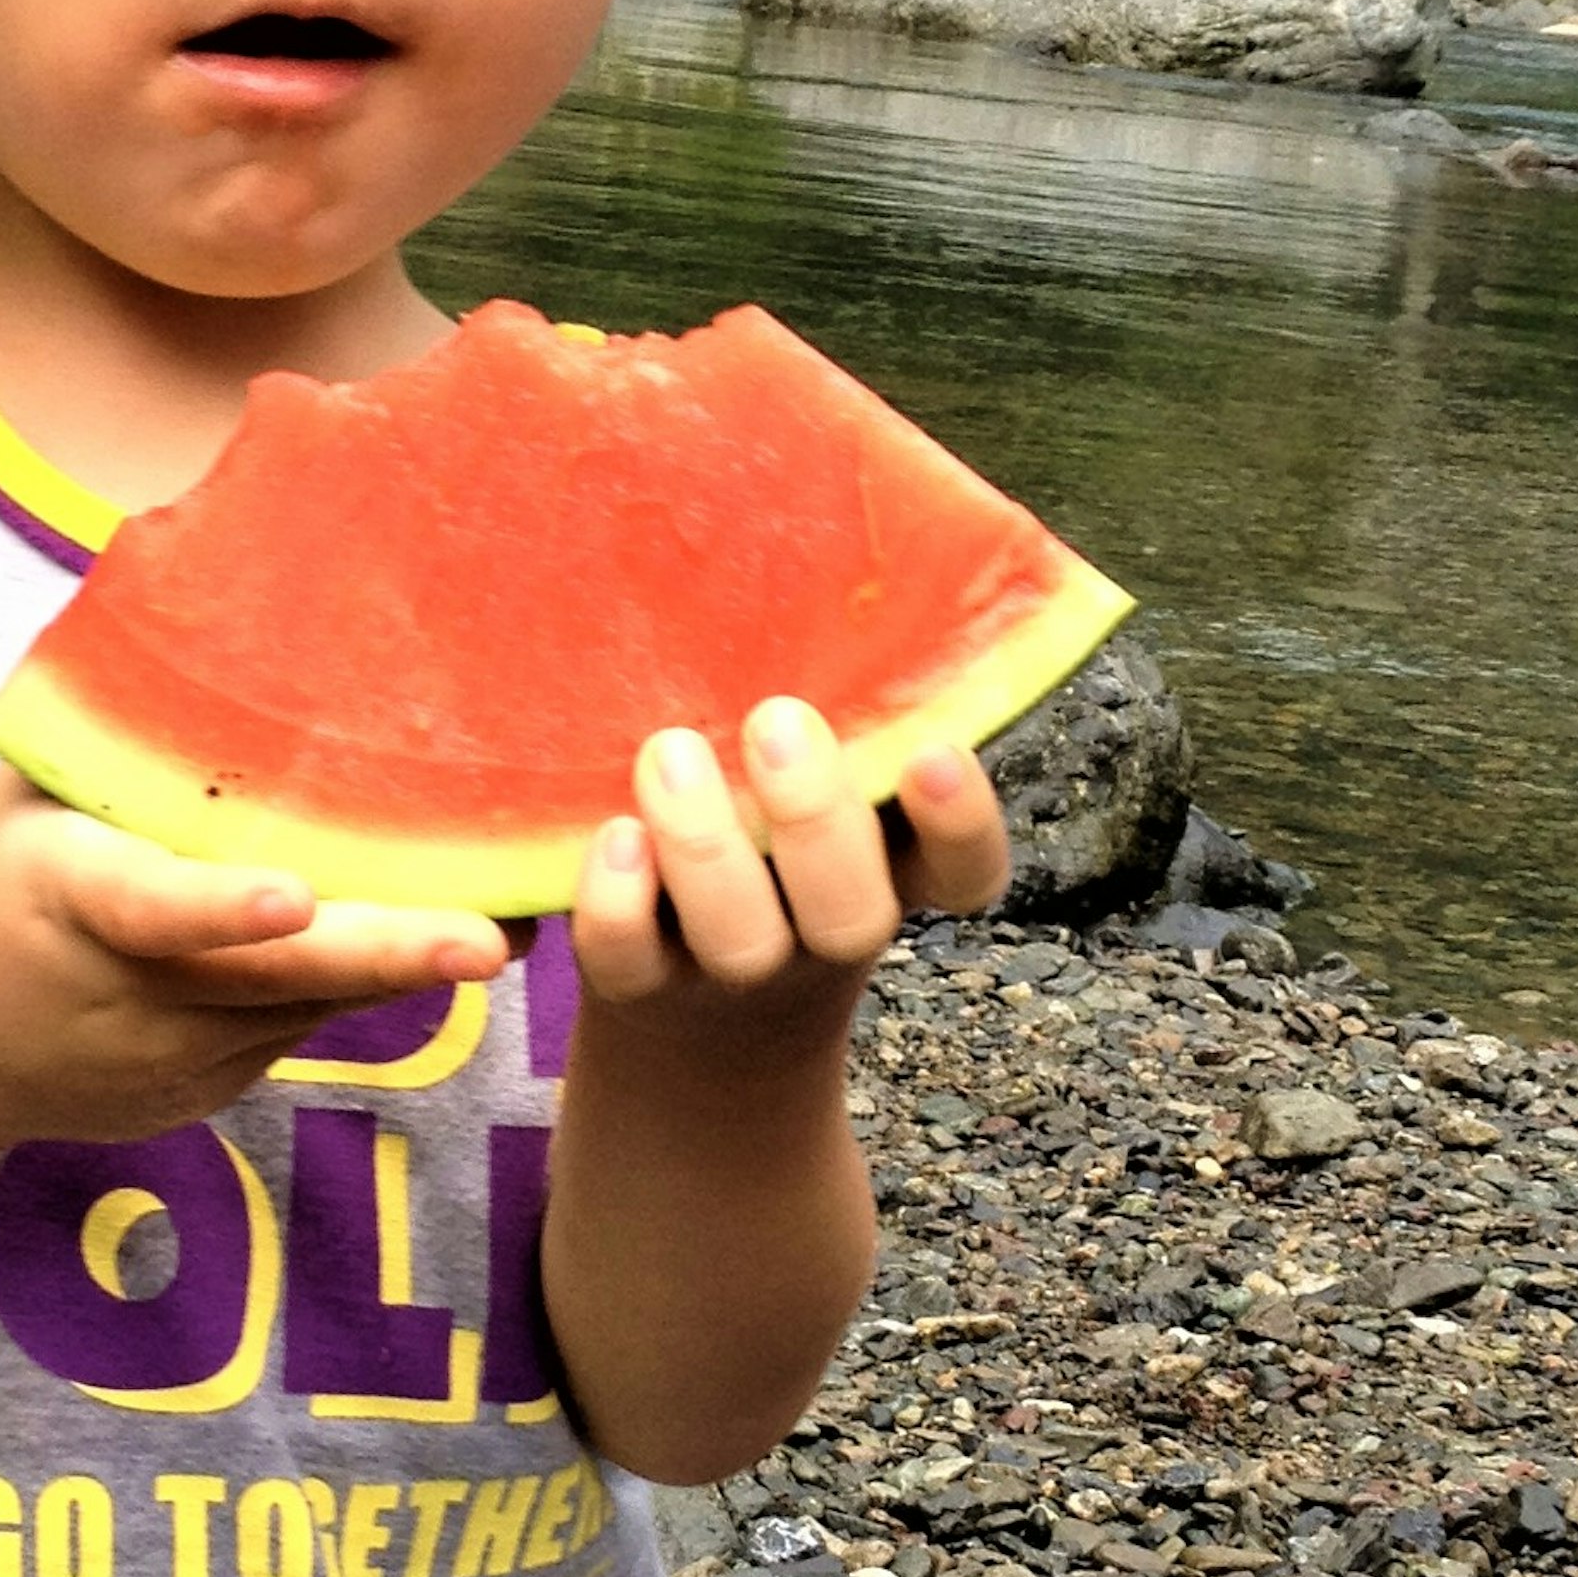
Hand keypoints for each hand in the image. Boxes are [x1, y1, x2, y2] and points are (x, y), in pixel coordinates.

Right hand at [0, 768, 505, 1152]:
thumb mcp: (17, 799)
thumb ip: (110, 734)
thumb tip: (200, 590)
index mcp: (65, 899)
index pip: (148, 909)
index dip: (222, 908)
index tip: (296, 899)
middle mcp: (121, 995)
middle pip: (267, 980)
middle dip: (384, 957)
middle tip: (487, 938)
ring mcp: (161, 1061)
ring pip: (304, 1005)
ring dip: (397, 962)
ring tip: (501, 916)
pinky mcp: (195, 1095)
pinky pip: (291, 1029)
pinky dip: (343, 983)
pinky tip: (404, 940)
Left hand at [567, 700, 1005, 1038]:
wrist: (690, 1010)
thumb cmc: (770, 849)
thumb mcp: (822, 791)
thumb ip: (838, 718)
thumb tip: (824, 566)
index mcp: (890, 875)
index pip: (963, 872)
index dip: (961, 824)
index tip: (932, 752)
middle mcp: (821, 935)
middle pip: (850, 915)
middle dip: (816, 819)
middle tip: (775, 720)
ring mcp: (732, 974)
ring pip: (742, 941)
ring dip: (707, 848)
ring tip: (672, 752)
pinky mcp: (640, 988)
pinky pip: (629, 963)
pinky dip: (620, 903)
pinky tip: (614, 835)